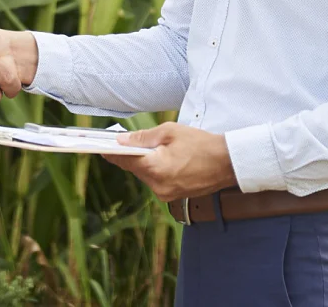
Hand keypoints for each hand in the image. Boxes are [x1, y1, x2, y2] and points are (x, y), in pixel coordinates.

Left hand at [111, 122, 237, 202]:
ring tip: (146, 147)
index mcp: (155, 168)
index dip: (111, 152)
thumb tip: (122, 140)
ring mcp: (165, 194)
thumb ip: (144, 137)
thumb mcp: (170, 132)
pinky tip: (159, 158)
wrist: (227, 163)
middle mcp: (158, 186)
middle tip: (121, 141)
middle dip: (128, 155)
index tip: (99, 146)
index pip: (124, 160)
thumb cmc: (201, 144)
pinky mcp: (173, 196)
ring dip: (143, 163)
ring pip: (145, 175)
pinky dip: (154, 170)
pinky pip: (156, 181)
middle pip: (134, 169)